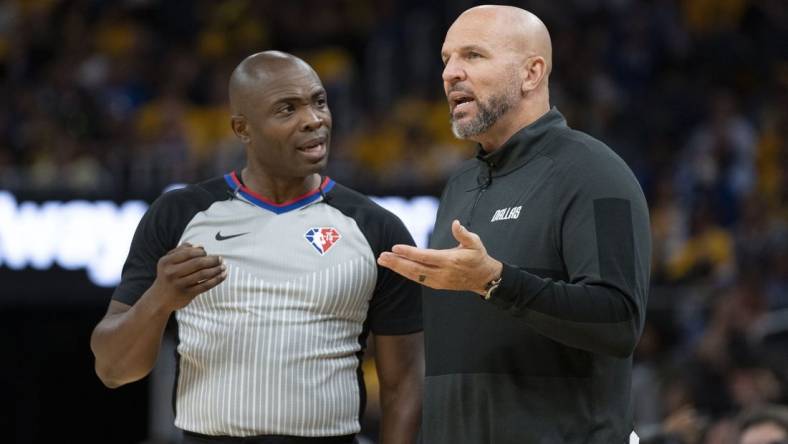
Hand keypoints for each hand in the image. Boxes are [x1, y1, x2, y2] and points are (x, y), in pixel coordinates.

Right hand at [150, 243, 226, 311]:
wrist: (159, 299)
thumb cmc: (167, 275)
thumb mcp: (168, 261)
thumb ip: (181, 251)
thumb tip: (200, 246)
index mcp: (166, 262)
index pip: (189, 253)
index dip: (201, 252)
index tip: (207, 253)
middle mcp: (171, 273)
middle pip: (198, 263)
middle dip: (212, 260)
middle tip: (220, 259)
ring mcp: (179, 284)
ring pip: (203, 274)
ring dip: (216, 269)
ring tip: (223, 267)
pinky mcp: (187, 294)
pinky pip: (205, 285)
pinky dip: (217, 280)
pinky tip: (223, 275)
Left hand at [377, 220, 501, 294]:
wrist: (484, 278)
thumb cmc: (478, 257)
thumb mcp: (475, 243)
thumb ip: (464, 234)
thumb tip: (456, 223)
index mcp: (450, 260)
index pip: (425, 256)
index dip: (409, 252)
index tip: (395, 247)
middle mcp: (442, 273)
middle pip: (415, 268)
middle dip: (397, 263)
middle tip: (382, 257)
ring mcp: (438, 281)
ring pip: (414, 275)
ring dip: (397, 268)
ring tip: (383, 261)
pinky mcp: (436, 285)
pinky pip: (418, 279)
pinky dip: (405, 273)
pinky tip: (395, 267)